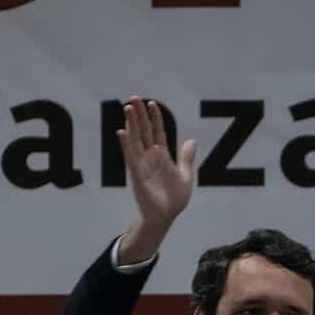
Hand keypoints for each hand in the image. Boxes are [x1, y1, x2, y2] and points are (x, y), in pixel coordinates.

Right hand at [114, 97, 196, 260]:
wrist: (166, 217)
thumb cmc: (174, 199)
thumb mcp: (185, 176)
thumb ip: (186, 158)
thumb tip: (191, 141)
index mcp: (162, 156)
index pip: (158, 132)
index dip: (155, 118)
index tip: (152, 104)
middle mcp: (150, 157)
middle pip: (144, 131)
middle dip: (139, 115)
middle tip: (133, 98)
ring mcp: (142, 164)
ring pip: (135, 140)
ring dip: (131, 124)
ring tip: (127, 108)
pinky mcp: (136, 174)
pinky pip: (130, 157)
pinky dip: (126, 144)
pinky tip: (122, 132)